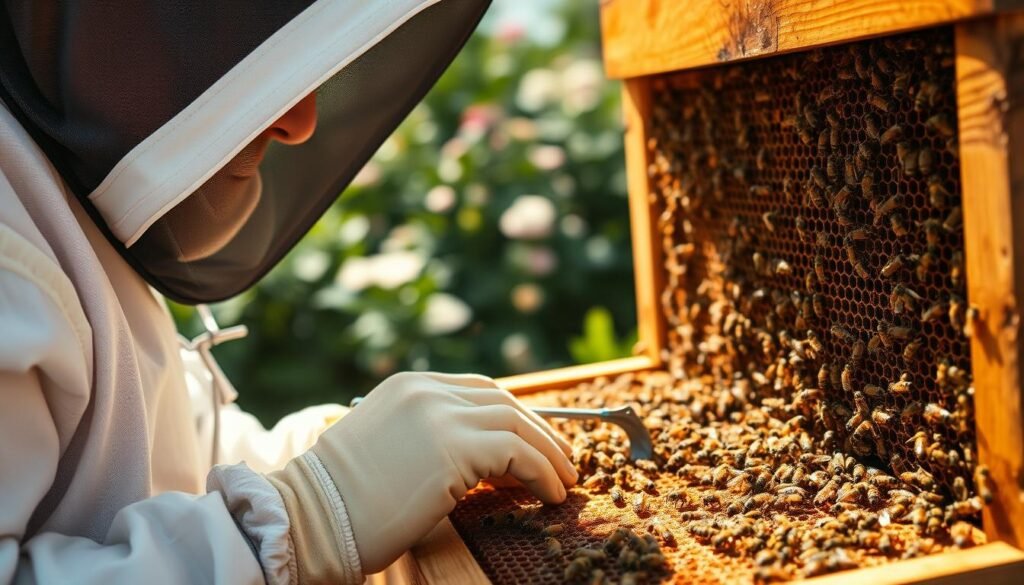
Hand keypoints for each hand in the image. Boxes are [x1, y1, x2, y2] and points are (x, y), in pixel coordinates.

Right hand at [268, 372, 576, 576]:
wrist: (308, 518)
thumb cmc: (340, 500)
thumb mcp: (386, 449)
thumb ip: (429, 440)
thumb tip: (481, 463)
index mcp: (409, 386)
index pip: (479, 391)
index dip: (514, 416)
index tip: (535, 441)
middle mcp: (427, 392)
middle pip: (503, 401)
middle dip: (540, 431)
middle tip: (563, 460)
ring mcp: (440, 416)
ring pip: (517, 424)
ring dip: (549, 454)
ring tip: (565, 481)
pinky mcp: (453, 450)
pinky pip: (518, 455)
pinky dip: (543, 473)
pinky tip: (551, 494)